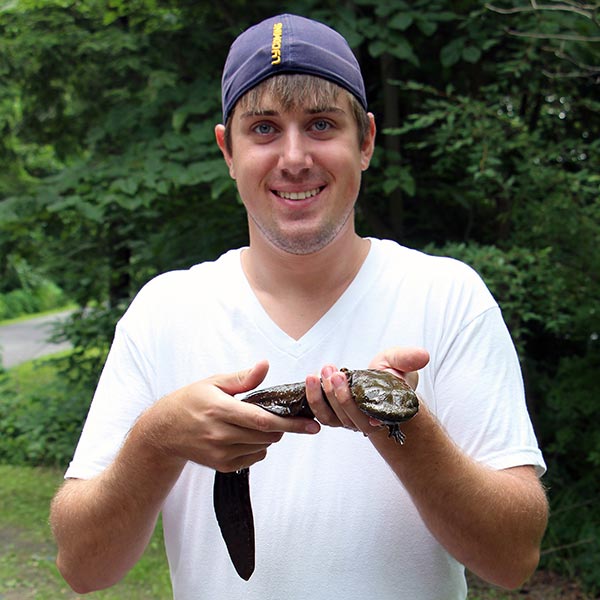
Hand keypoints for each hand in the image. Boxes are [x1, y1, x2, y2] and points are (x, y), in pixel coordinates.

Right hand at [143, 360, 319, 471]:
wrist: (164, 431)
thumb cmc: (190, 401)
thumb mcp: (213, 382)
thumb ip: (242, 378)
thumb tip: (265, 365)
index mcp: (219, 410)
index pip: (262, 420)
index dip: (290, 423)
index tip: (311, 424)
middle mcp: (219, 434)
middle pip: (266, 435)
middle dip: (283, 426)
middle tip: (284, 415)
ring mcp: (220, 453)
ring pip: (262, 447)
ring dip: (269, 435)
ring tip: (256, 422)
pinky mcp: (221, 466)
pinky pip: (253, 458)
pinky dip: (258, 447)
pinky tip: (246, 435)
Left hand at [305, 347, 428, 435]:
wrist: (382, 380)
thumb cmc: (392, 372)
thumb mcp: (399, 361)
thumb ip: (408, 358)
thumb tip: (423, 355)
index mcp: (384, 414)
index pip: (368, 418)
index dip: (352, 404)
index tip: (344, 378)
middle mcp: (365, 422)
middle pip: (347, 418)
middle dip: (336, 395)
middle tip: (331, 371)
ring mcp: (348, 420)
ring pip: (331, 418)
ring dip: (321, 397)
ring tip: (317, 373)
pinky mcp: (334, 415)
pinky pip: (320, 413)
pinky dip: (313, 398)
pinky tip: (311, 380)